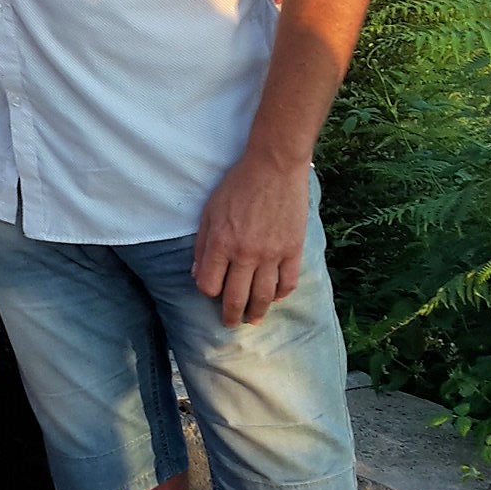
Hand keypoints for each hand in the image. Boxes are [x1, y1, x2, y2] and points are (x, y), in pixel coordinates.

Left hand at [192, 154, 309, 325]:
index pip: (209, 285)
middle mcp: (246, 253)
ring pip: (264, 297)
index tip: (212, 290)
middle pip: (236, 298)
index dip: (208, 292)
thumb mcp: (210, 210)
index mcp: (221, 243)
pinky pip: (288, 283)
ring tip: (254, 319)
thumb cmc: (238, 185)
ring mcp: (272, 254)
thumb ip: (202, 244)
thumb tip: (197, 274)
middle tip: (231, 323)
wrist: (274, 166)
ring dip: (257, 313)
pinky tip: (276, 297)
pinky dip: (281, 295)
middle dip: (231, 316)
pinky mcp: (293, 249)